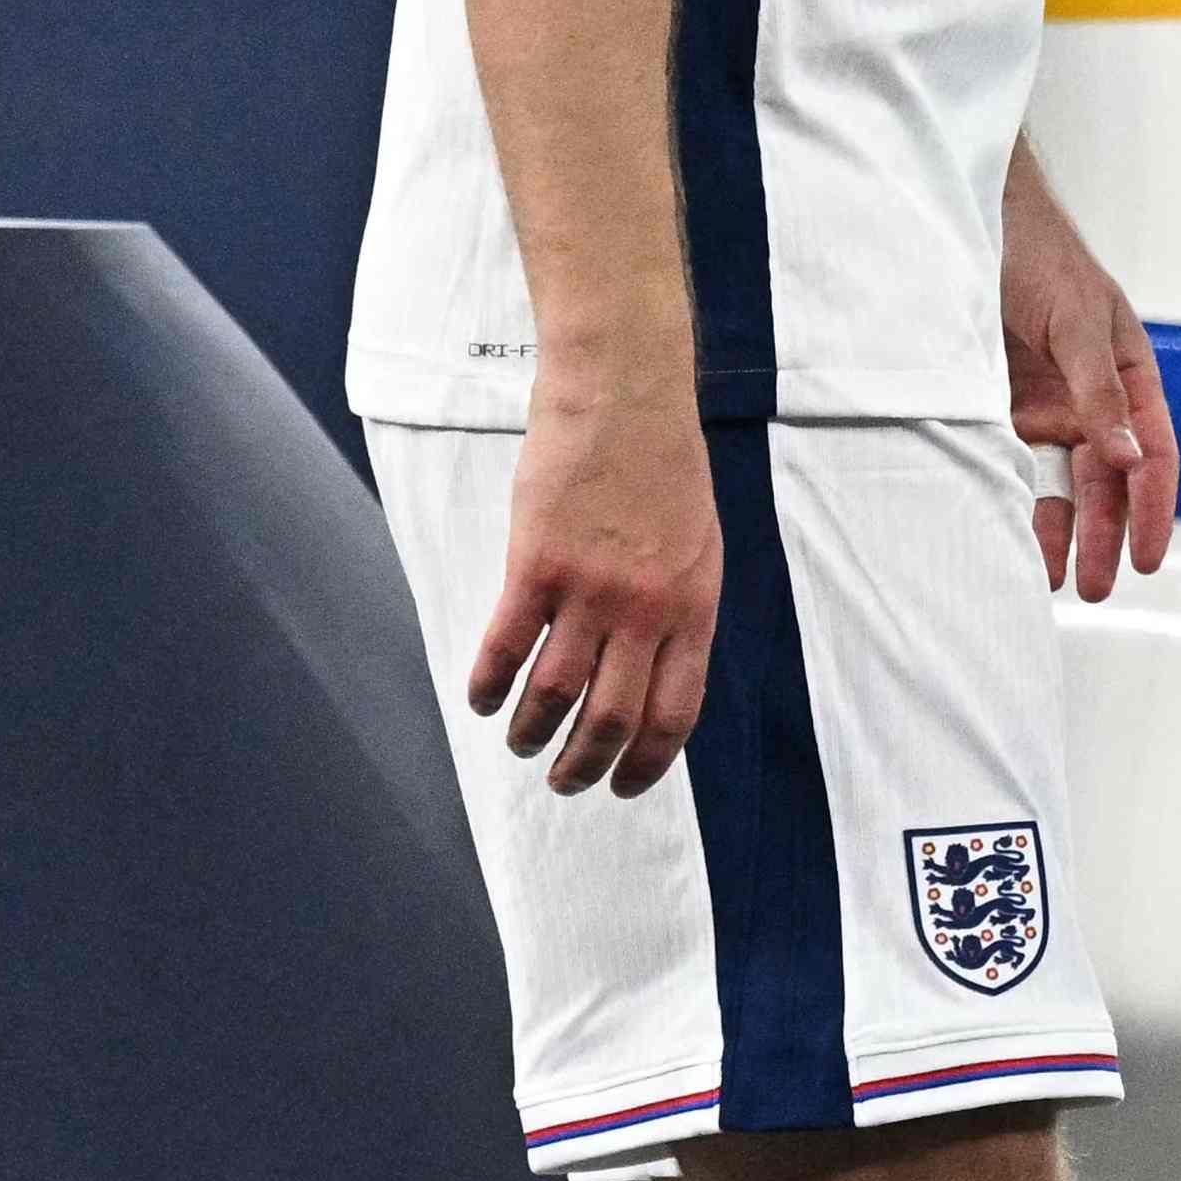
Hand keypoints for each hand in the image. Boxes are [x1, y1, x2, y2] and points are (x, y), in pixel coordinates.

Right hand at [467, 381, 716, 792]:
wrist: (624, 394)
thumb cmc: (664, 464)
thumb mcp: (699, 545)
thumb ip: (680, 608)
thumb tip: (658, 666)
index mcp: (693, 609)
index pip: (673, 713)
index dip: (645, 763)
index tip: (623, 786)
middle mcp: (645, 611)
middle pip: (612, 719)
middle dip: (585, 765)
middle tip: (564, 781)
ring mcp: (589, 590)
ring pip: (555, 694)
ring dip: (532, 733)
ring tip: (520, 744)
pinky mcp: (536, 565)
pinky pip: (505, 646)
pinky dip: (488, 685)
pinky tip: (480, 700)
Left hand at [1000, 148, 1177, 601]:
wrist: (966, 220)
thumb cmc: (1038, 254)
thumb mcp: (1076, 319)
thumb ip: (1099, 391)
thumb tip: (1129, 462)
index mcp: (1128, 375)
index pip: (1153, 453)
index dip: (1154, 509)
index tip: (1147, 559)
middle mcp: (1092, 400)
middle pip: (1106, 483)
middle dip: (1104, 538)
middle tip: (1095, 588)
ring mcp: (1044, 409)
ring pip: (1058, 486)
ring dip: (1057, 532)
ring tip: (1046, 580)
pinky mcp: (997, 412)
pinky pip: (1010, 468)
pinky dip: (1011, 503)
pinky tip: (1004, 536)